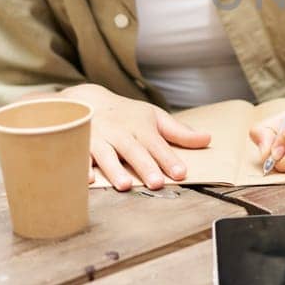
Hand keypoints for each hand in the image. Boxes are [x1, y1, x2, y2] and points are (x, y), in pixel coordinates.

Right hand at [47, 84, 210, 190]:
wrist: (86, 99)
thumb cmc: (126, 114)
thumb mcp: (154, 117)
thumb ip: (179, 132)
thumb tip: (207, 139)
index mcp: (140, 126)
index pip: (157, 145)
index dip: (169, 159)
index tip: (180, 173)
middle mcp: (119, 132)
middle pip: (133, 150)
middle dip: (145, 166)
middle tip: (156, 184)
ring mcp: (97, 138)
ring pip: (106, 155)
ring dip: (115, 169)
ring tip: (125, 185)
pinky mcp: (78, 145)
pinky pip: (77, 156)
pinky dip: (80, 167)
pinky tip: (87, 179)